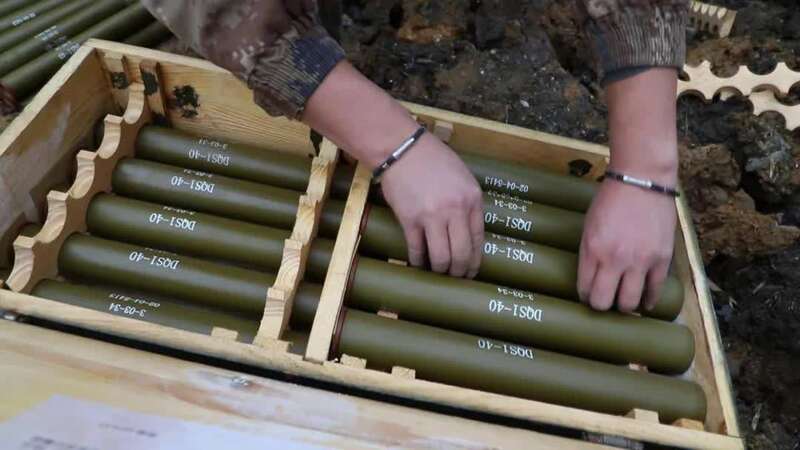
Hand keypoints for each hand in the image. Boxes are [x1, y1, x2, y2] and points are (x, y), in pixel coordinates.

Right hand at [380, 134, 483, 276]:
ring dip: (440, 270)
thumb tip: (467, 230)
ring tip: (437, 272)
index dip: (474, 261)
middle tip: (454, 278)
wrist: (402, 149)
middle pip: (461, 254)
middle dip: (459, 272)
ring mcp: (432, 217)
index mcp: (472, 199)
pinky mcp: (410, 220)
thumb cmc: (433, 159)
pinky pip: (417, 250)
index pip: (478, 240)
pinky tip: (418, 265)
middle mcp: (455, 210)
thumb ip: (468, 202)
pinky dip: (418, 262)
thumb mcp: (462, 177)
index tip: (471, 271)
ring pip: (441, 258)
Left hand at [577, 179, 675, 311]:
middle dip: (602, 306)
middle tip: (605, 301)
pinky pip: (655, 291)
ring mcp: (640, 261)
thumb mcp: (589, 226)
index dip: (585, 297)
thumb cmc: (611, 200)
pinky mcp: (662, 259)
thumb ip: (589, 253)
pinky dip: (649, 300)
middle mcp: (615, 260)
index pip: (585, 289)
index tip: (589, 296)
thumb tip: (591, 278)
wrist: (642, 180)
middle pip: (604, 303)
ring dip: (625, 306)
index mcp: (592, 250)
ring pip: (630, 303)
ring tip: (624, 302)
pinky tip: (645, 303)